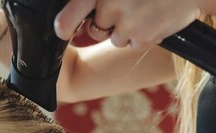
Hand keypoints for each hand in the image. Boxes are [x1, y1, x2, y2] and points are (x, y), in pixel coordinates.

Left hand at [54, 0, 203, 49]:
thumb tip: (81, 17)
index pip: (73, 10)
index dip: (65, 23)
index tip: (62, 30)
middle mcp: (112, 4)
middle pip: (95, 28)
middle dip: (105, 23)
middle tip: (127, 6)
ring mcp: (128, 23)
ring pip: (115, 38)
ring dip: (125, 30)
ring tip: (145, 9)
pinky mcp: (143, 39)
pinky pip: (133, 45)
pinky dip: (142, 36)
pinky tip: (154, 19)